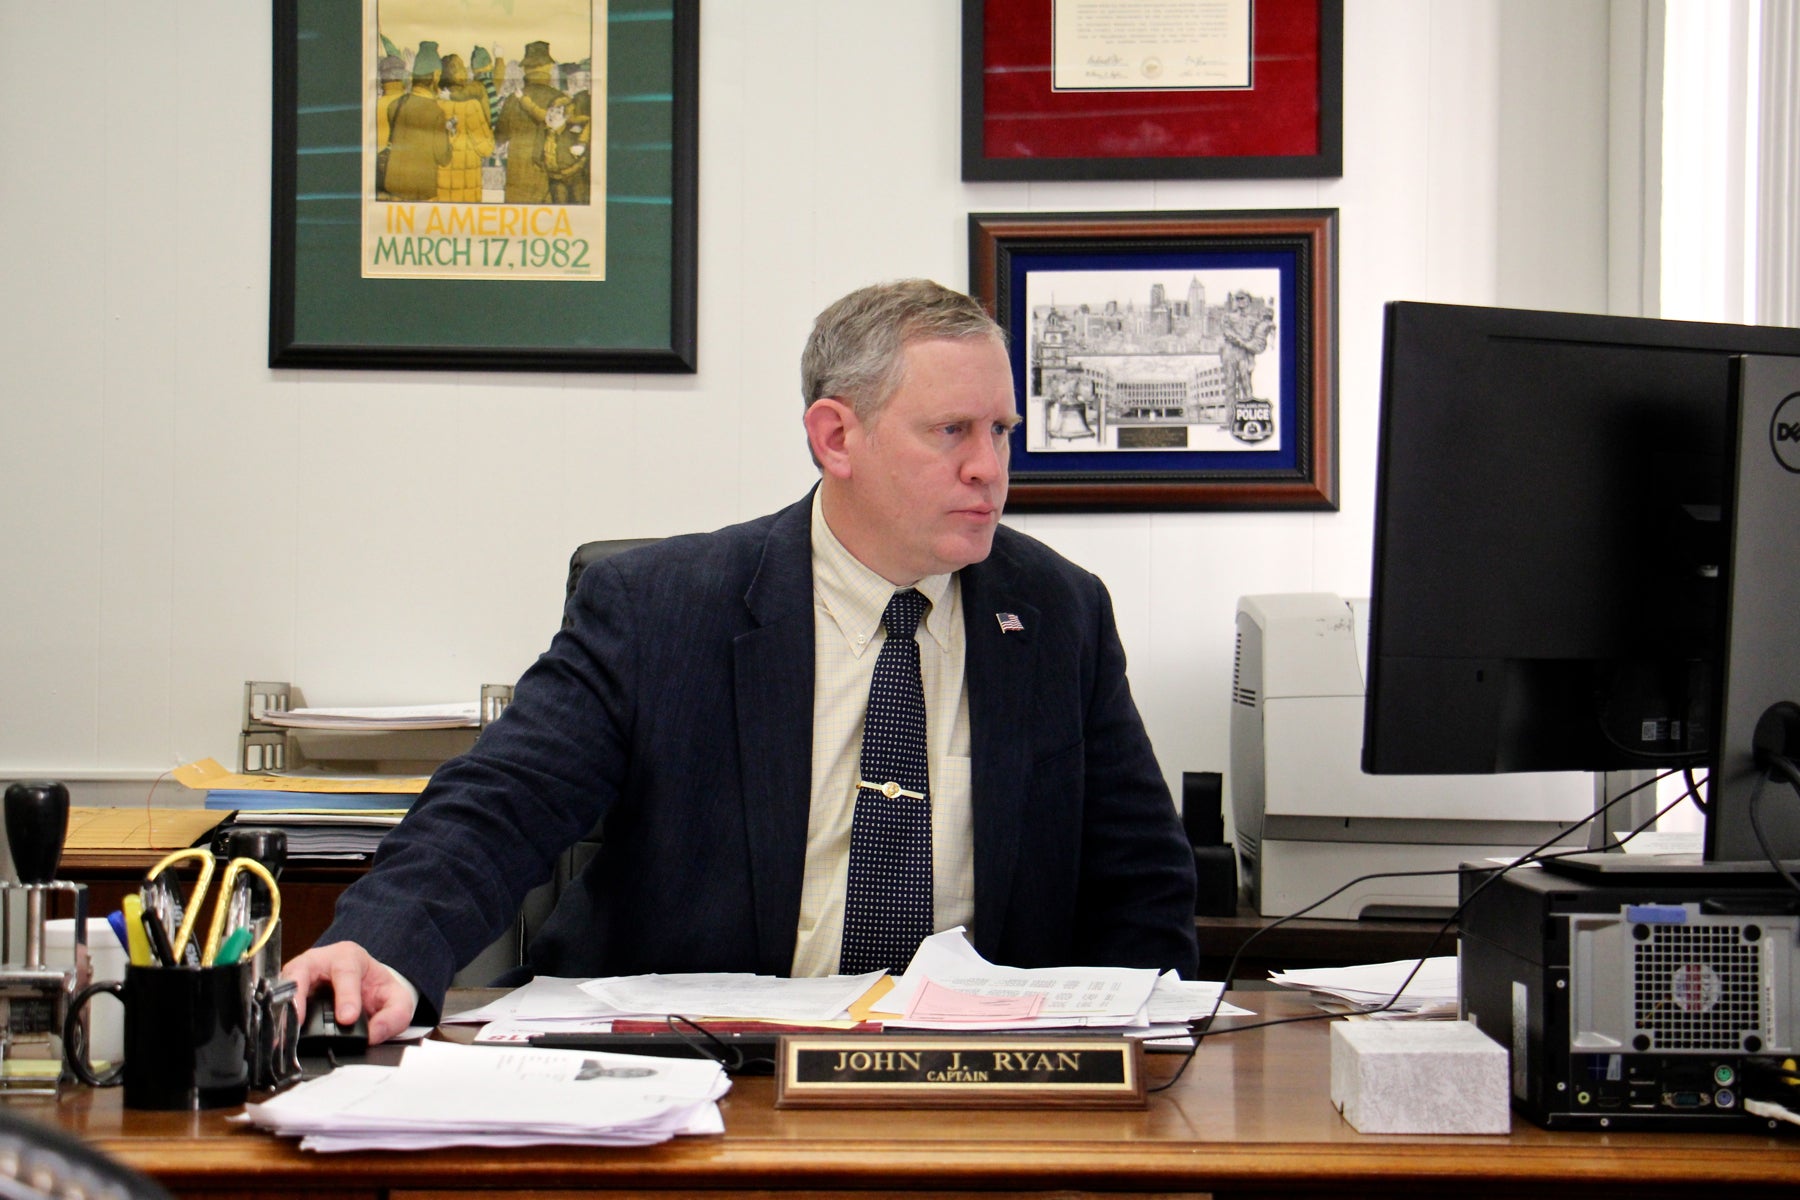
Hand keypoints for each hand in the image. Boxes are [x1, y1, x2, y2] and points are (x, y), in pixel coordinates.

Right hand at [281, 942, 414, 1045]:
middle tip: (299, 1022)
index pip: (345, 971)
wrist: (364, 988)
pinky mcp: (289, 991)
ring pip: (284, 985)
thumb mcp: (396, 999)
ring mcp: (300, 975)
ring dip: (282, 1008)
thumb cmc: (376, 989)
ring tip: (284, 1033)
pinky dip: (277, 1017)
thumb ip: (394, 1016)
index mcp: (349, 957)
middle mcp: (319, 961)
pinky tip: (279, 1036)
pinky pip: (277, 1001)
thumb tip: (374, 1034)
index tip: (347, 1018)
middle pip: (302, 970)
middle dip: (299, 994)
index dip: (346, 995)